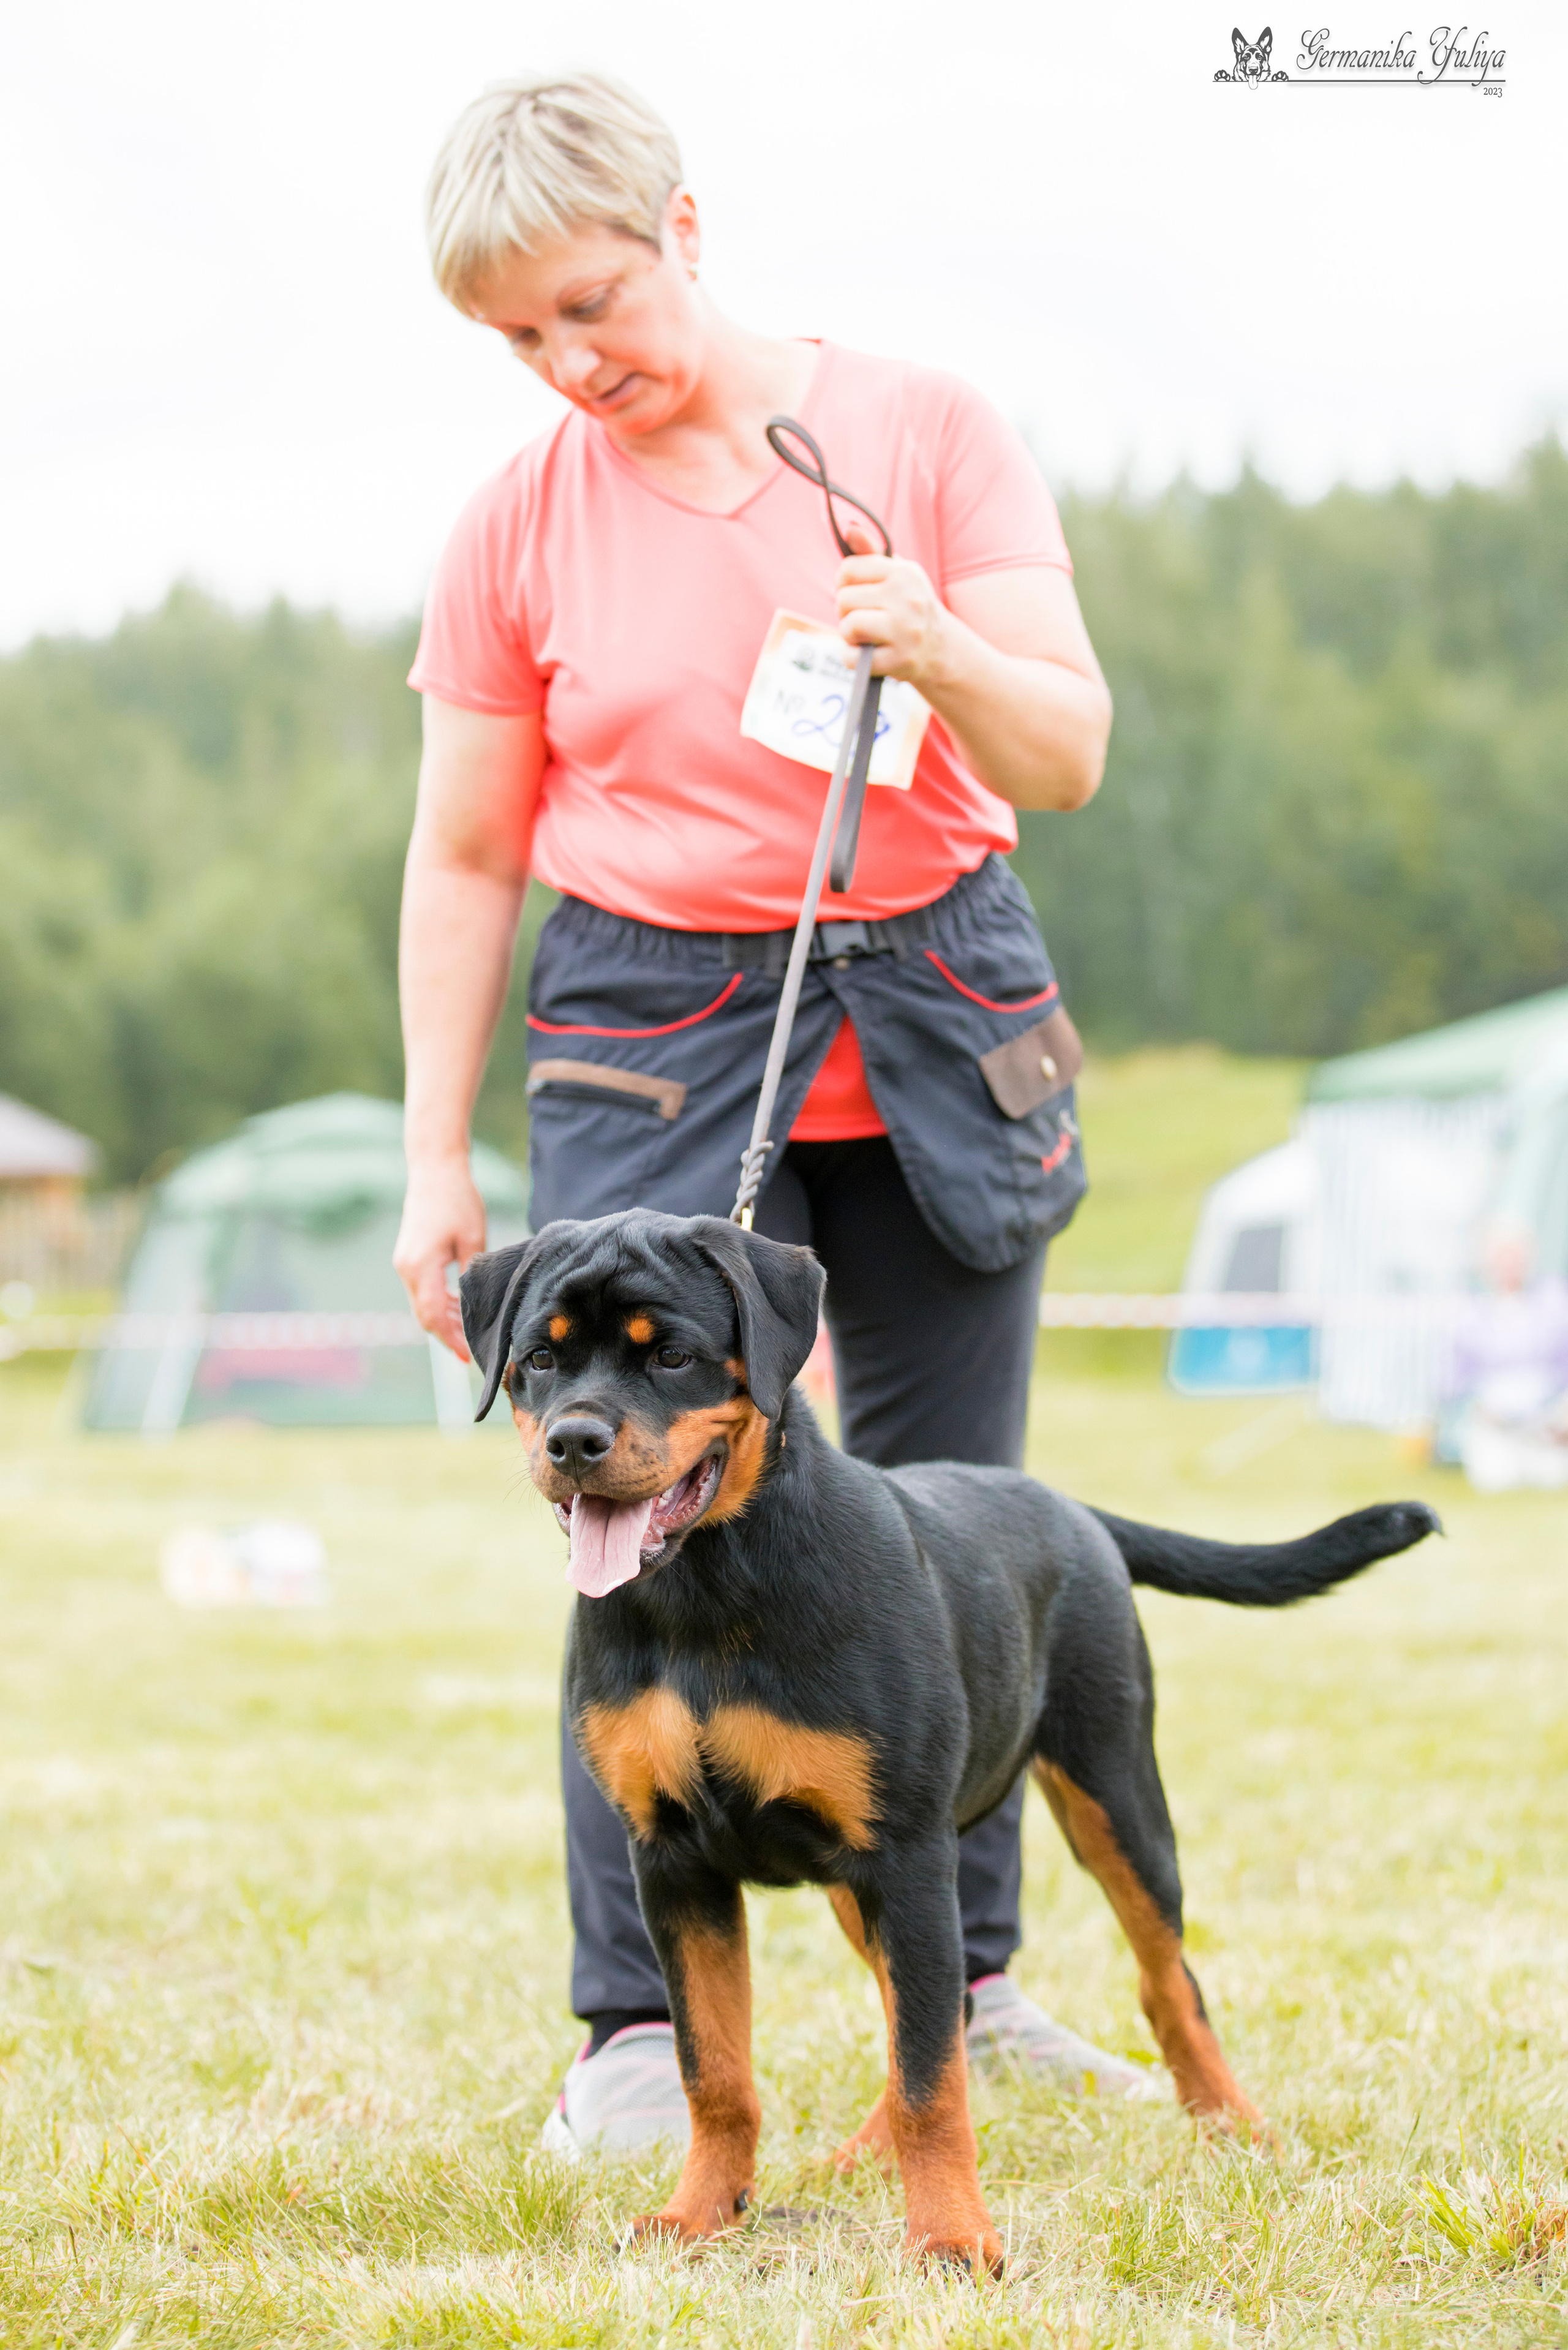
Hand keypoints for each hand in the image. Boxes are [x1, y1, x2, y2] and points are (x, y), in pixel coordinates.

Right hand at [393, 1157, 486, 1360]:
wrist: (434, 1171)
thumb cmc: (457, 1200)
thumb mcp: (474, 1239)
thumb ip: (472, 1274)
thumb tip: (477, 1303)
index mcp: (422, 1266)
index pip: (434, 1315)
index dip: (450, 1339)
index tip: (468, 1355)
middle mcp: (406, 1268)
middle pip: (425, 1315)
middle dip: (448, 1336)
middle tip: (472, 1351)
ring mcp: (404, 1264)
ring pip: (423, 1304)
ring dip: (445, 1319)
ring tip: (470, 1331)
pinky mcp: (408, 1258)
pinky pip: (422, 1290)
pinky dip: (439, 1302)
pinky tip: (460, 1307)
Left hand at [834, 521, 951, 690]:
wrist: (939, 650)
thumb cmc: (908, 607)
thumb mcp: (896, 575)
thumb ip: (869, 553)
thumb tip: (850, 528)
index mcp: (904, 574)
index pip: (849, 569)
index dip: (845, 584)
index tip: (859, 593)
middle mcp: (908, 599)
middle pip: (844, 599)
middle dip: (847, 612)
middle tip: (866, 618)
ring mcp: (905, 631)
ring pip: (848, 626)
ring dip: (849, 635)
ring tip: (866, 635)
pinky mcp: (899, 660)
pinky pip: (853, 658)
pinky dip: (852, 659)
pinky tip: (868, 654)